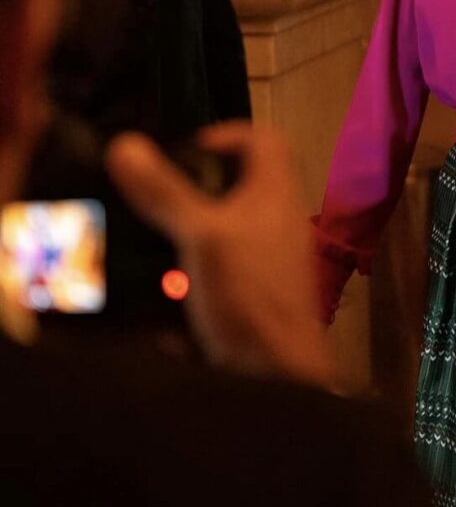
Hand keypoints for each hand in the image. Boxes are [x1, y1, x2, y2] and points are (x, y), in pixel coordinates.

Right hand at [105, 122, 334, 386]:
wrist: (278, 373)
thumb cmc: (252, 296)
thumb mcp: (202, 236)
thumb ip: (165, 192)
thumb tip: (126, 146)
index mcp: (275, 193)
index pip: (265, 141)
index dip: (228, 134)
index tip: (187, 149)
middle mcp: (276, 221)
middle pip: (238, 185)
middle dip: (191, 189)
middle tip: (153, 198)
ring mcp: (266, 260)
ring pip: (221, 230)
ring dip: (183, 234)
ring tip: (145, 242)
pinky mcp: (250, 294)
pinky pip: (214, 273)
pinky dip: (185, 277)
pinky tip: (157, 292)